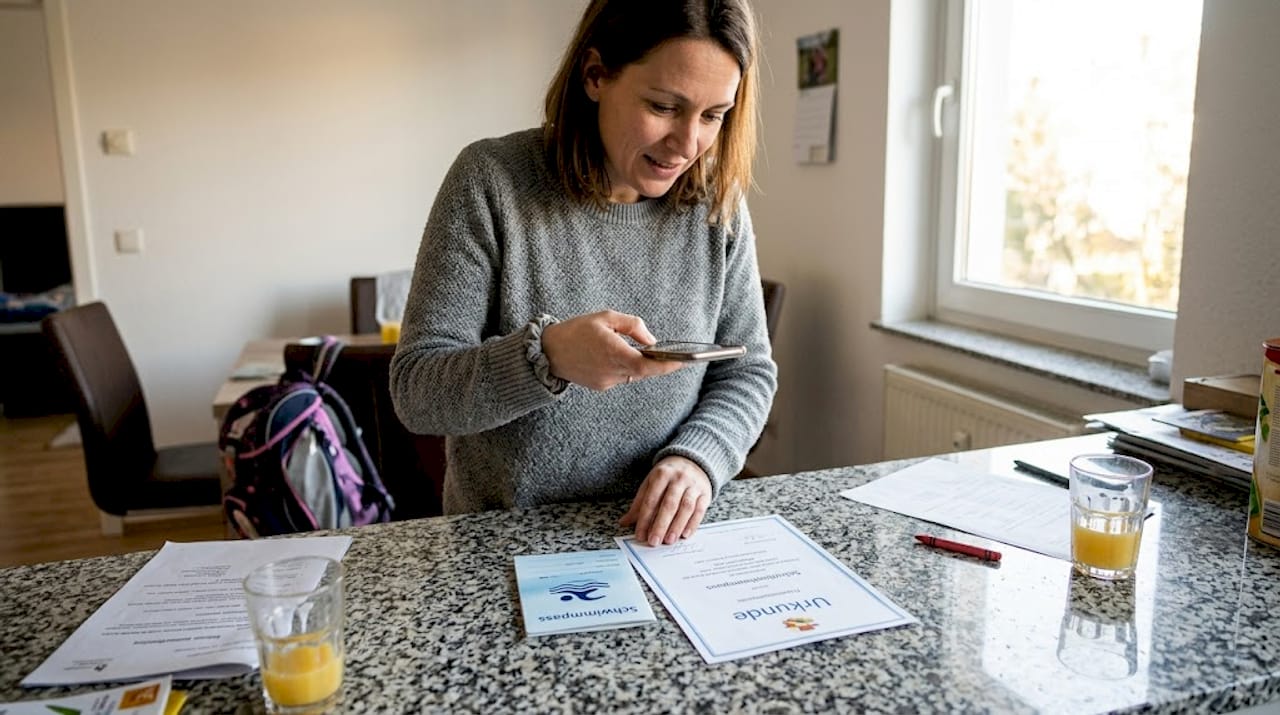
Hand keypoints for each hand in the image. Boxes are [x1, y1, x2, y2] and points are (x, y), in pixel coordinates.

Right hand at [541, 310, 685, 389]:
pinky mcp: (600, 386)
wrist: (547, 352)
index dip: (668, 366)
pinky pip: (621, 377)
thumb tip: (652, 341)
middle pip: (644, 372)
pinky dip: (623, 367)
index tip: (683, 361)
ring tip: (631, 349)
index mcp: (614, 352)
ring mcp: (606, 382)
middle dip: (657, 364)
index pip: (648, 366)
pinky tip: (611, 356)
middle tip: (669, 355)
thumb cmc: (576, 330)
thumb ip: (632, 326)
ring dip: (637, 364)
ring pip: (633, 374)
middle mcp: (611, 371)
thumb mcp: (605, 317)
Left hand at [620, 456, 711, 545]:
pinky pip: (699, 510)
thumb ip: (639, 503)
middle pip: (669, 504)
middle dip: (660, 525)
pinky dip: (692, 524)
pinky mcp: (705, 493)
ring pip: (685, 507)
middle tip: (654, 541)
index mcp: (661, 475)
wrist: (692, 462)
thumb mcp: (651, 483)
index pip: (651, 500)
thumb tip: (624, 522)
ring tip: (669, 540)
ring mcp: (693, 485)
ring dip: (677, 526)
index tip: (640, 535)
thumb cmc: (667, 476)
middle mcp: (678, 478)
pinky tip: (684, 535)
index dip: (645, 519)